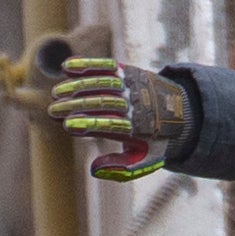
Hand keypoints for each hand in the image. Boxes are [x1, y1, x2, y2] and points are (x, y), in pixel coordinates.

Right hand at [30, 49, 190, 178]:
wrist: (180, 110)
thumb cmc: (155, 139)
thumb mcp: (145, 161)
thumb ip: (121, 170)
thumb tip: (94, 169)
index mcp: (139, 128)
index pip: (110, 125)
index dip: (89, 124)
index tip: (67, 126)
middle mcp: (135, 103)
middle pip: (102, 103)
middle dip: (77, 106)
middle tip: (53, 110)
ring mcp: (132, 85)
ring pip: (102, 83)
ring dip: (78, 86)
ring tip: (56, 93)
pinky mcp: (128, 71)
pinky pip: (106, 66)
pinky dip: (87, 65)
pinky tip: (67, 67)